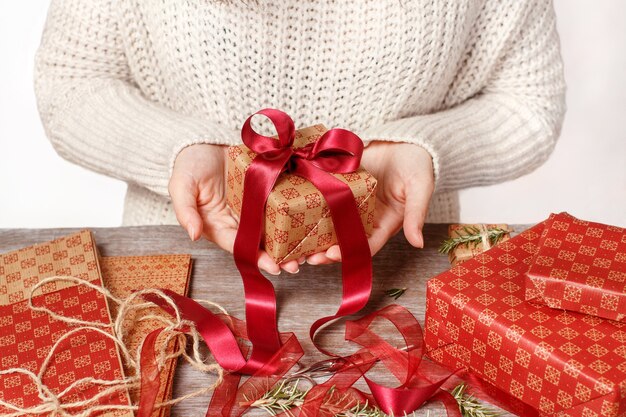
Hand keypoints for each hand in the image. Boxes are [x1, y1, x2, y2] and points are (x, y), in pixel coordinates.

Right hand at [169, 143, 301, 274]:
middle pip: (262, 242)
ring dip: (292, 239)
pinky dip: (296, 213)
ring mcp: (255, 206)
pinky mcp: (266, 190)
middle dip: (281, 255)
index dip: (257, 258)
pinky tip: (312, 220)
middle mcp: (240, 221)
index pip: (239, 246)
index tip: (275, 268)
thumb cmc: (188, 165)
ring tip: (311, 249)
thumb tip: (193, 235)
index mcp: (219, 226)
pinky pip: (282, 203)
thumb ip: (185, 211)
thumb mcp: (181, 186)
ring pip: (276, 227)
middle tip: (299, 263)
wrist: (203, 141)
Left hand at [306, 141, 433, 263]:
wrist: (406, 139)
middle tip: (305, 255)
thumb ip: (416, 214)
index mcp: (385, 224)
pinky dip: (309, 207)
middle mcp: (365, 218)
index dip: (349, 252)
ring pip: (329, 223)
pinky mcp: (340, 186)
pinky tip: (293, 210)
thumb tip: (418, 243)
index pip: (365, 245)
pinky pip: (324, 199)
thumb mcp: (420, 188)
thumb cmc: (418, 164)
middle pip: (342, 240)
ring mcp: (350, 203)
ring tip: (294, 241)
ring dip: (313, 234)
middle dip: (324, 250)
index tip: (331, 255)